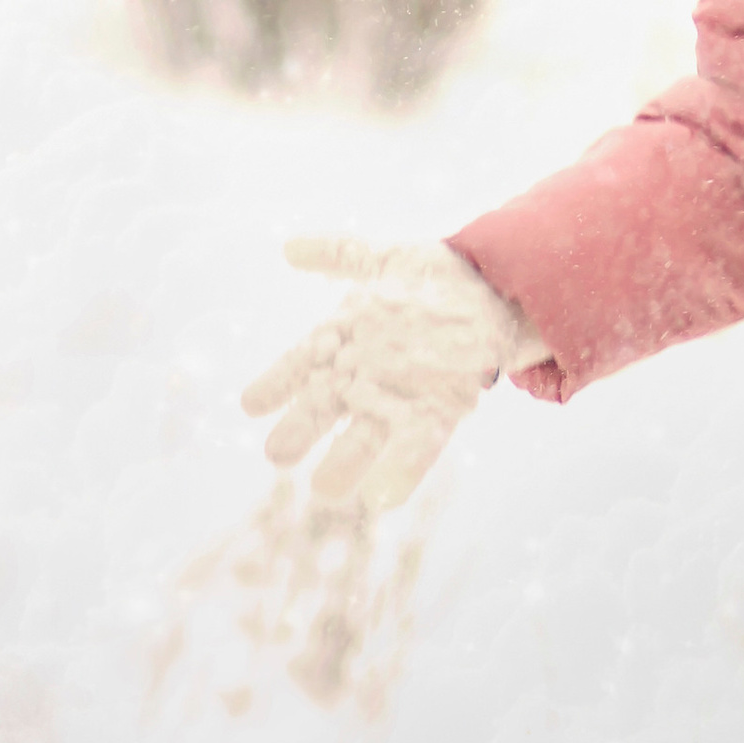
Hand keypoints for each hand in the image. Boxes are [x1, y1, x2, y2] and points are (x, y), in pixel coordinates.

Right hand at [241, 237, 548, 516]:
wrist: (491, 291)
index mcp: (344, 342)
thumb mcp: (383, 258)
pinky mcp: (439, 411)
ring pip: (366, 434)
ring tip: (325, 490)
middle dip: (301, 430)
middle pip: (325, 406)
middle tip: (277, 454)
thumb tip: (288, 247)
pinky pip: (419, 444)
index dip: (276, 384)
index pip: (301, 364)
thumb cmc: (430, 279)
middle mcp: (365, 377)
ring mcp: (400, 397)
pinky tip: (385, 496)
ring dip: (347, 462)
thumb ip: (338, 253)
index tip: (251, 404)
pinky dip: (402, 470)